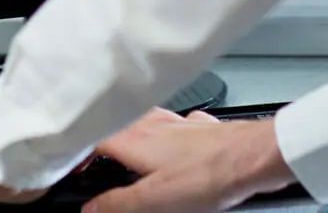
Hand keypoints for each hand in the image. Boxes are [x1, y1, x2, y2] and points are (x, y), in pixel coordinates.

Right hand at [81, 109, 295, 212]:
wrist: (256, 156)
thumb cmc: (211, 173)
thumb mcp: (155, 200)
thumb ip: (118, 204)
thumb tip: (90, 210)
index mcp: (134, 140)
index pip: (92, 139)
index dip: (78, 155)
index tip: (72, 171)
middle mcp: (152, 125)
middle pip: (117, 129)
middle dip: (105, 145)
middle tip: (100, 167)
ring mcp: (179, 123)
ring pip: (146, 124)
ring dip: (136, 137)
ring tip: (133, 156)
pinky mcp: (203, 129)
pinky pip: (178, 128)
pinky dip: (171, 137)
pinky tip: (180, 149)